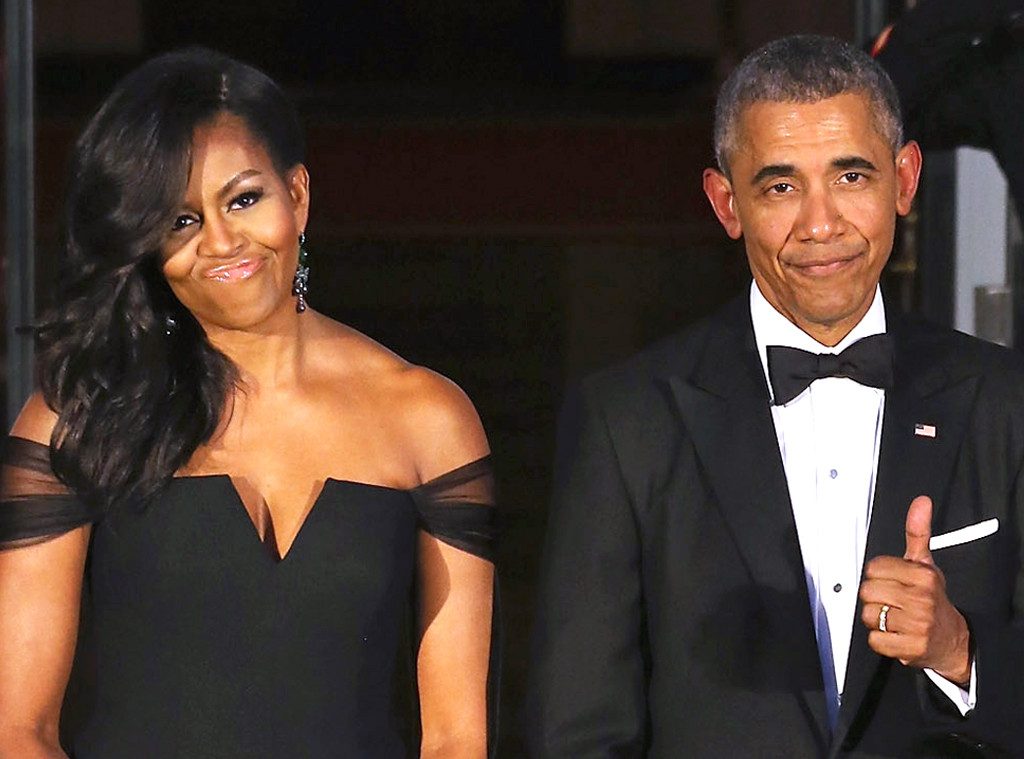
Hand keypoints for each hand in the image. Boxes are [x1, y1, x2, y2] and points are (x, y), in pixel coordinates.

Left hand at [858, 495, 970, 683]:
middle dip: (875, 597)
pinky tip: (895, 634)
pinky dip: (881, 640)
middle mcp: (921, 599)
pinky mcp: (910, 648)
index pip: (873, 568)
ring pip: (869, 616)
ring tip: (894, 618)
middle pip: (867, 592)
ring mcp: (917, 625)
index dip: (877, 575)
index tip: (891, 581)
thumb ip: (917, 532)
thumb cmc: (932, 598)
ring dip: (877, 619)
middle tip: (892, 601)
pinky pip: (875, 640)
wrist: (953, 638)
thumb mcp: (926, 564)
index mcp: (923, 576)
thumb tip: (921, 502)